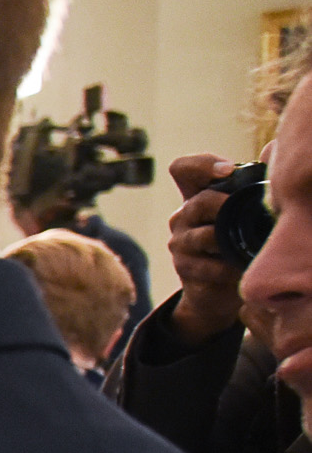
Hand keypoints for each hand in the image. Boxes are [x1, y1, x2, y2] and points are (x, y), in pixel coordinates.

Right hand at [166, 154, 248, 343]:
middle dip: (228, 207)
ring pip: (206, 235)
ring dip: (231, 242)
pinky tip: (240, 269)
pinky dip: (230, 268)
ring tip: (248, 248)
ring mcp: (181, 242)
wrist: (218, 290)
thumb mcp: (240, 215)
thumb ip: (247, 193)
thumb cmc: (235, 246)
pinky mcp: (185, 268)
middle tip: (249, 216)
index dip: (202, 165)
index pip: (183, 168)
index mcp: (196, 196)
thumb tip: (272, 163)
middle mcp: (183, 215)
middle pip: (200, 201)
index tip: (228, 171)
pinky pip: (210, 265)